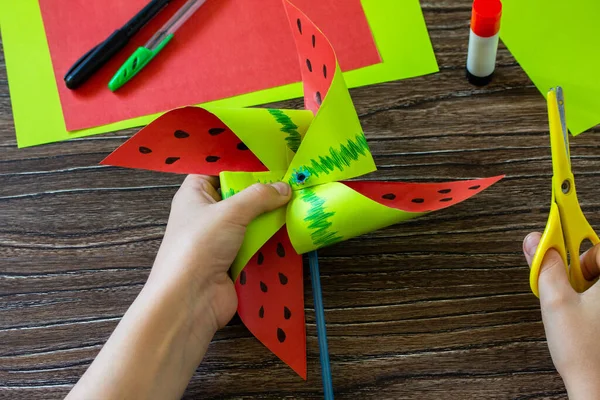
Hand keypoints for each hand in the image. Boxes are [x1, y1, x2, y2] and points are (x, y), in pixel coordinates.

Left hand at [149, 174, 291, 329]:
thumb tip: (284, 188)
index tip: (271, 160)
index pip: (219, 170)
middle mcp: (205, 213)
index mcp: (195, 193)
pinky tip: (289, 229)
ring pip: (250, 220)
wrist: (190, 299)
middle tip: (290, 182)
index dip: (243, 165)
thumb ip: (259, 196)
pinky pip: (254, 242)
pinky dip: (268, 239)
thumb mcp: (230, 212)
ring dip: (268, 217)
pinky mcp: (232, 259)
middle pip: (239, 195)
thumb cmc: (198, 246)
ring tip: (295, 203)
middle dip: (262, 192)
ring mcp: (219, 238)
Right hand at [523, 233, 599, 398]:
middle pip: (596, 259)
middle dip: (574, 266)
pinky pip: (596, 293)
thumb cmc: (586, 352)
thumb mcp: (556, 301)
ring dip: (578, 283)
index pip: (595, 244)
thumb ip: (545, 265)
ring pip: (595, 277)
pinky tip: (577, 313)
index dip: (570, 239)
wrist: (597, 387)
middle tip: (562, 284)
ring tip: (569, 304)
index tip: (554, 224)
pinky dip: (584, 296)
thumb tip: (536, 242)